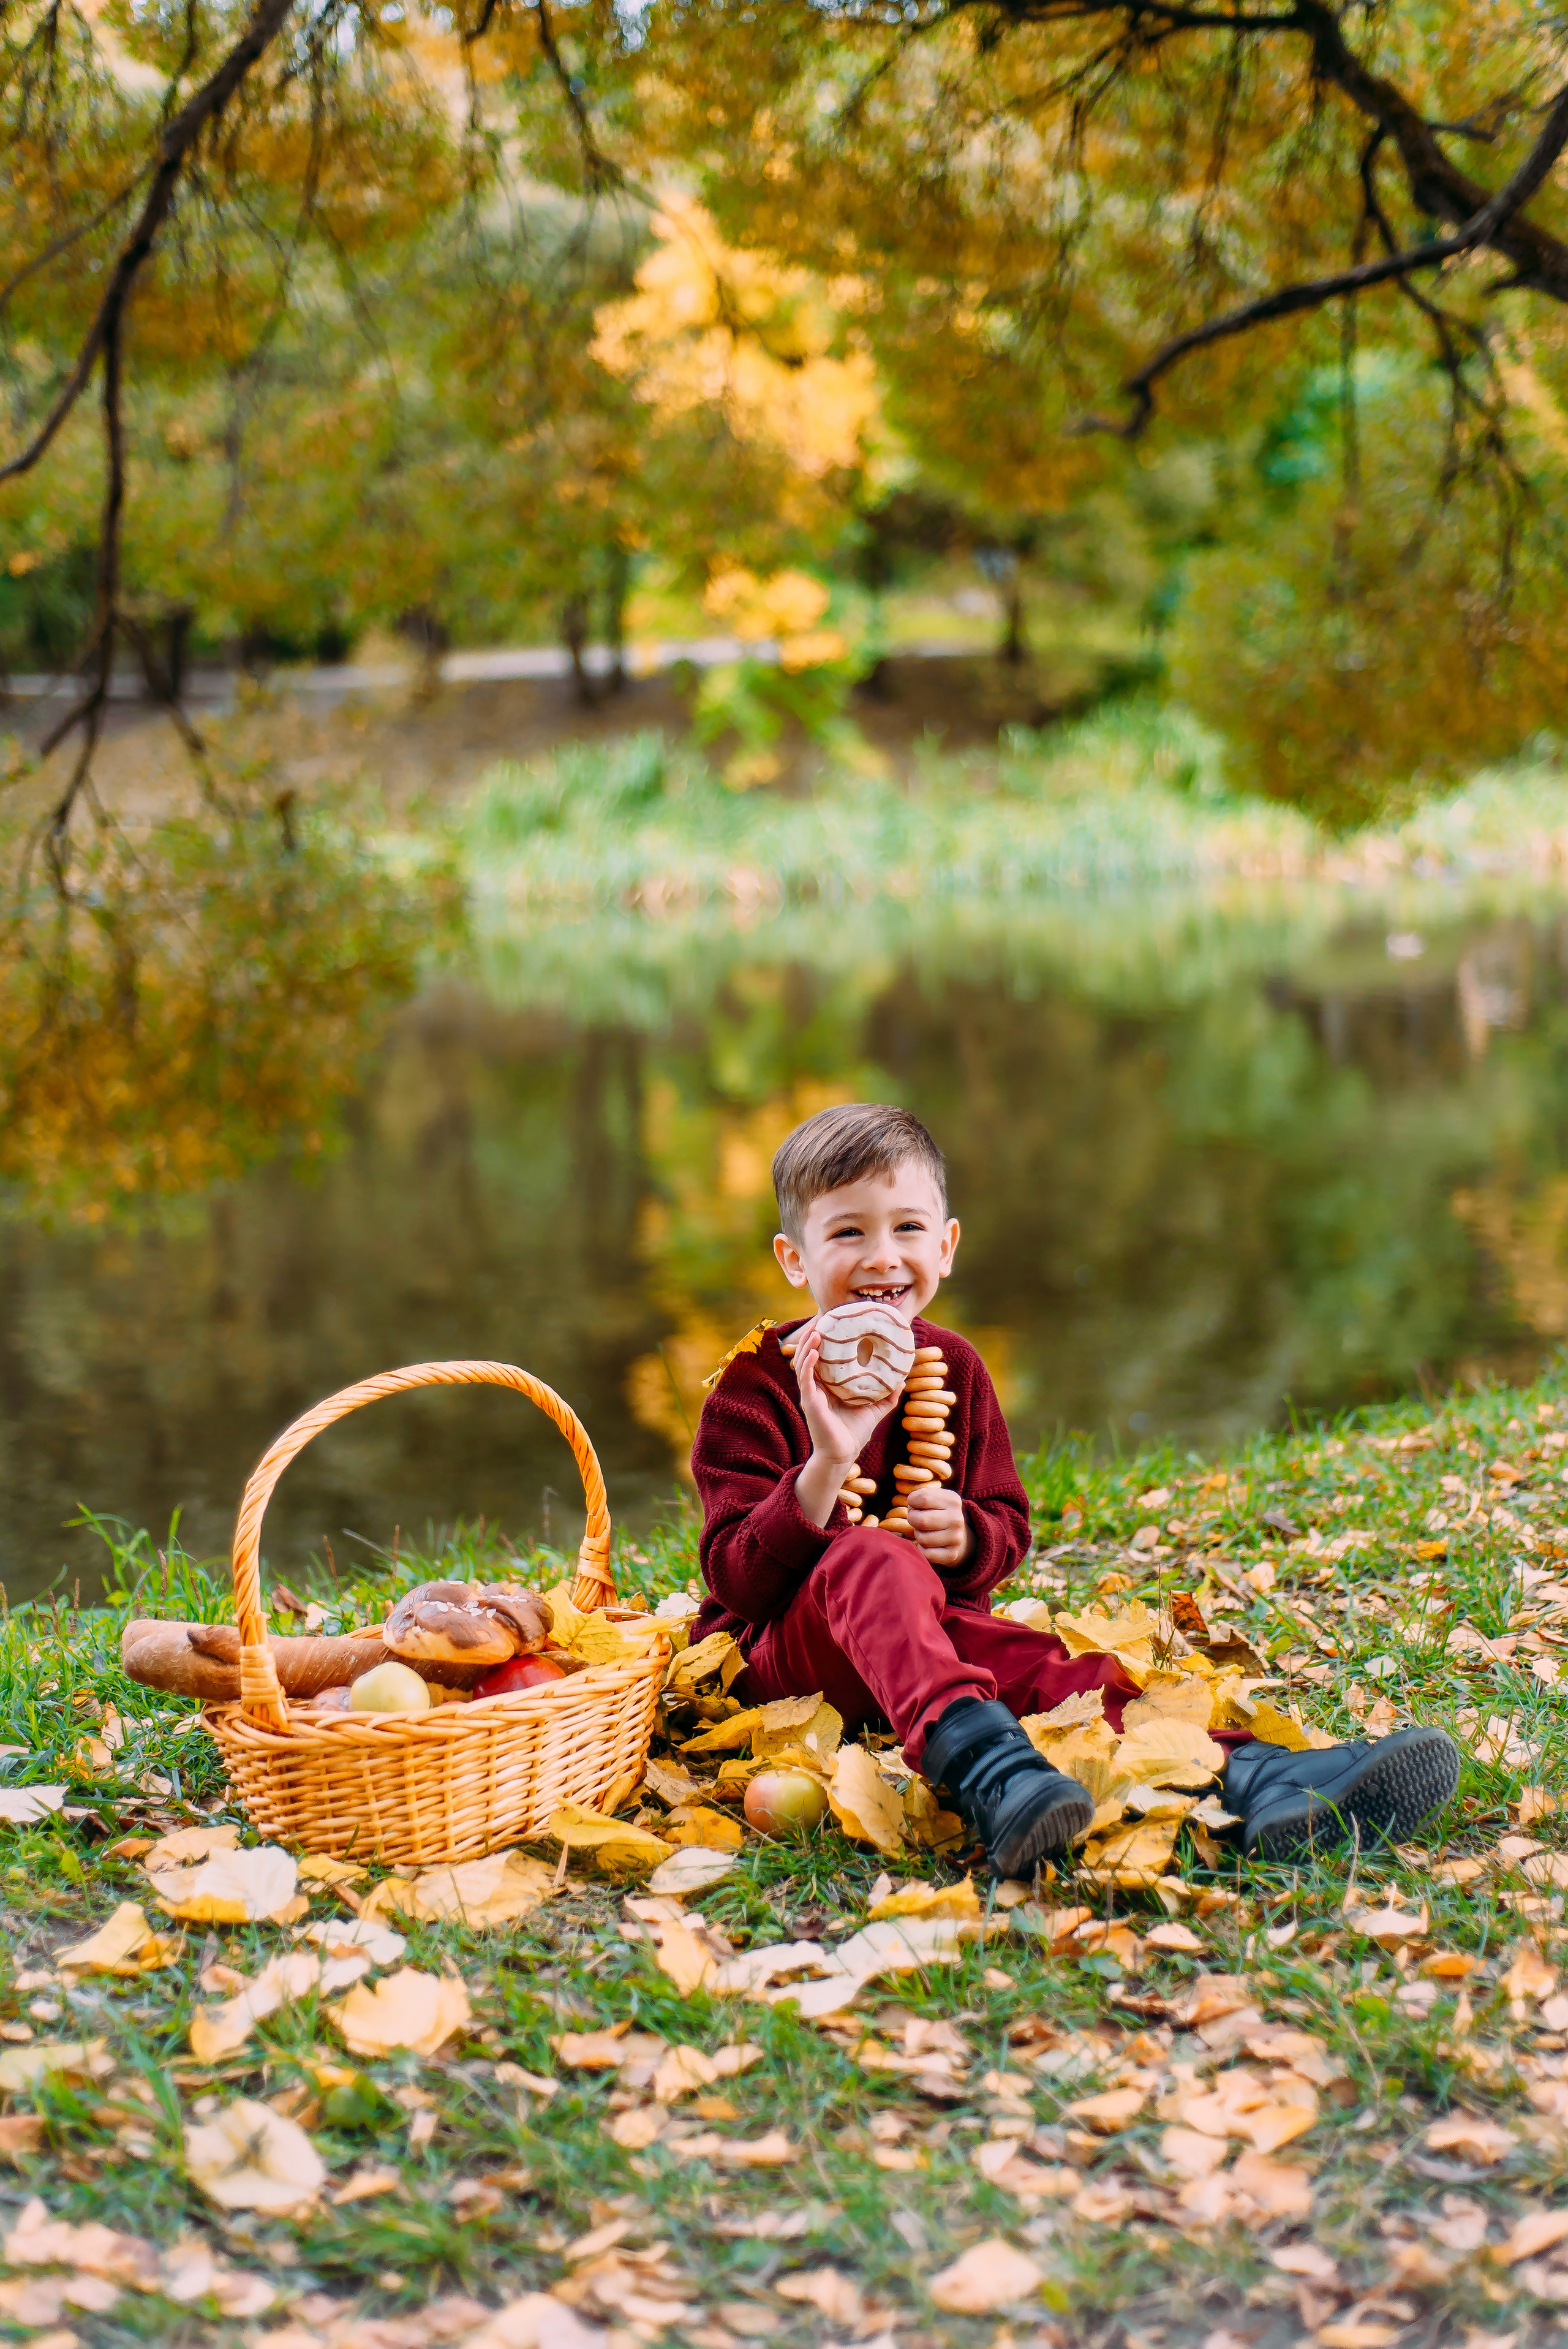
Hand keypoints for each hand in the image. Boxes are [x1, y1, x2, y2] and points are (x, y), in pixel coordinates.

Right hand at [791, 1317, 901, 1526]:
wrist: (842, 1456)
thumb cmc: (853, 1434)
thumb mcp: (874, 1410)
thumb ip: (887, 1395)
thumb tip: (903, 1378)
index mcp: (826, 1387)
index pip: (820, 1358)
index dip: (823, 1341)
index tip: (832, 1323)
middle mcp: (815, 1388)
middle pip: (807, 1356)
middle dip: (811, 1337)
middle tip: (823, 1320)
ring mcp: (810, 1395)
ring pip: (802, 1363)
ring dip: (807, 1345)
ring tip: (818, 1330)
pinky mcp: (810, 1403)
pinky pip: (805, 1379)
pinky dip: (808, 1364)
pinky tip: (815, 1352)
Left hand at [905, 1479, 971, 1566]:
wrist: (953, 1533)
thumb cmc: (934, 1512)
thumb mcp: (930, 1498)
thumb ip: (918, 1496)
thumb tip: (911, 1507)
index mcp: (952, 1500)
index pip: (923, 1498)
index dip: (912, 1501)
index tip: (916, 1505)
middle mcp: (957, 1519)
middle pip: (921, 1520)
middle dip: (913, 1519)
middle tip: (917, 1520)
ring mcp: (956, 1538)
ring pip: (922, 1539)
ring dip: (918, 1535)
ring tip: (924, 1531)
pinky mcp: (951, 1555)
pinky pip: (926, 1554)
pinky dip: (921, 1549)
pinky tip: (927, 1544)